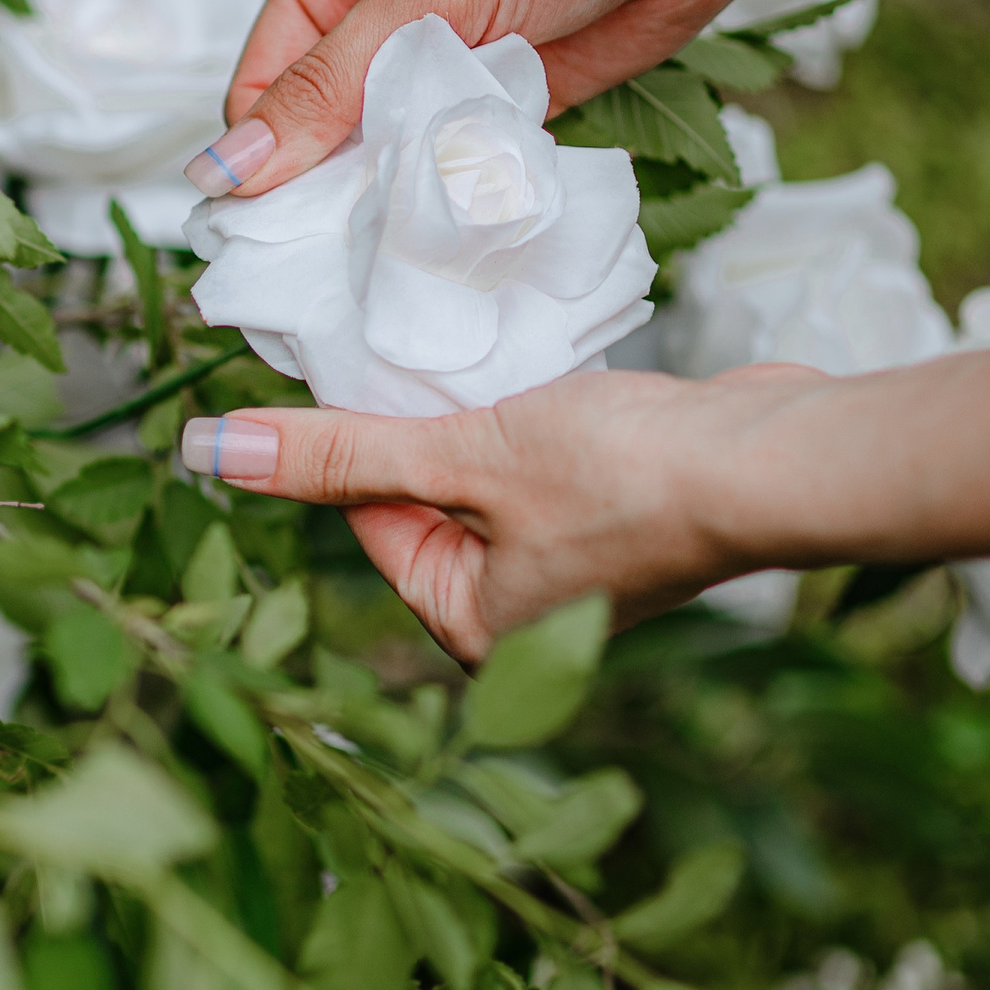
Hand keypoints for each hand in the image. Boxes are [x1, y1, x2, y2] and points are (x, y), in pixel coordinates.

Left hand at [179, 366, 822, 661]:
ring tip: (495, 374)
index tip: (361, 370)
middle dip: (420, 428)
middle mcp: (522, 614)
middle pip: (423, 501)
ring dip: (475, 417)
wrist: (777, 459)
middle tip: (427, 361)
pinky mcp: (617, 516)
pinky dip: (530, 417)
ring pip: (482, 475)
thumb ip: (339, 451)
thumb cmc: (628, 478)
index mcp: (473, 629)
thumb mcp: (459, 454)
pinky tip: (543, 378)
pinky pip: (538, 462)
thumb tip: (211, 451)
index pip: (370, 526)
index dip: (361, 444)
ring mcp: (574, 568)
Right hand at [187, 0, 785, 198]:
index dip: (263, 165)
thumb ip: (329, 88)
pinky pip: (451, 168)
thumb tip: (224, 173)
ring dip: (394, 201)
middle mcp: (373, 23)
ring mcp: (439, 67)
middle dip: (327, 194)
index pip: (262, 93)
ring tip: (400, 247)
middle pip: (316, 138)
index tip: (279, 239)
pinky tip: (457, 226)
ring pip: (385, 160)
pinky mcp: (500, 104)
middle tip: (339, 263)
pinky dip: (453, 197)